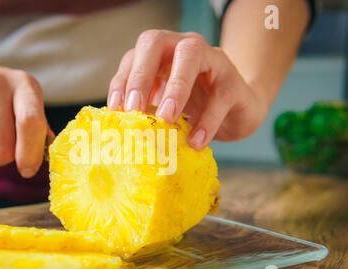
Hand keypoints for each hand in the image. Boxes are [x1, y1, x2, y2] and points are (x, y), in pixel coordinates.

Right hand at [0, 49, 51, 177]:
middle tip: (0, 144)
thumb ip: (40, 130)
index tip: (27, 170)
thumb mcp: (27, 102)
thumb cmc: (2, 98)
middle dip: (2, 159)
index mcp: (24, 85)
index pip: (29, 123)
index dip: (30, 154)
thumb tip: (49, 158)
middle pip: (0, 151)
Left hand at [107, 30, 267, 149]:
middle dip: (141, 74)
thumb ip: (147, 110)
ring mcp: (211, 59)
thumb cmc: (196, 108)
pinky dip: (207, 120)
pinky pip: (220, 95)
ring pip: (191, 54)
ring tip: (166, 119)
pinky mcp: (234, 80)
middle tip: (135, 108)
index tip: (116, 109)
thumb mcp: (166, 108)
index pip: (134, 57)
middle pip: (156, 41)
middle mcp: (182, 47)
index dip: (122, 81)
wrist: (238, 113)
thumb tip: (122, 128)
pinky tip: (196, 141)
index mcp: (161, 55)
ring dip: (175, 88)